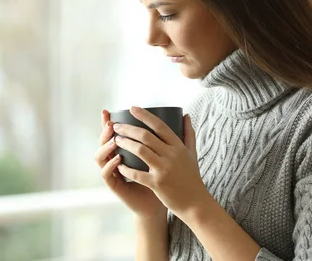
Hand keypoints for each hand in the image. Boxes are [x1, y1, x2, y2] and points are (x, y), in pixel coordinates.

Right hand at [95, 109, 166, 220]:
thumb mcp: (165, 156)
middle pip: (103, 141)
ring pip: (100, 156)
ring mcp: (113, 172)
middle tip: (112, 123)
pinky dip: (111, 166)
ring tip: (115, 140)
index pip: (112, 134)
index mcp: (124, 151)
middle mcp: (115, 159)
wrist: (157, 205)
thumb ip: (172, 137)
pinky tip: (118, 159)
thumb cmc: (161, 180)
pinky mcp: (115, 185)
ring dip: (106, 147)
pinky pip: (106, 174)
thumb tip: (185, 114)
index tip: (108, 110)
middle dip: (105, 131)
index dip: (107, 122)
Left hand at [113, 106, 208, 222]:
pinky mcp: (157, 184)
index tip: (132, 108)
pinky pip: (137, 173)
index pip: (160, 126)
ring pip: (140, 151)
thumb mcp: (192, 153)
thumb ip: (188, 133)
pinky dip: (126, 168)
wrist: (195, 204)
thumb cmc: (192, 177)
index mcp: (178, 146)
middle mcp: (171, 155)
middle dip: (128, 128)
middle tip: (117, 125)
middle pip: (146, 136)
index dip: (144, 115)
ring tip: (116, 140)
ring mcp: (164, 169)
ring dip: (125, 143)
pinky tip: (118, 164)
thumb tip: (185, 114)